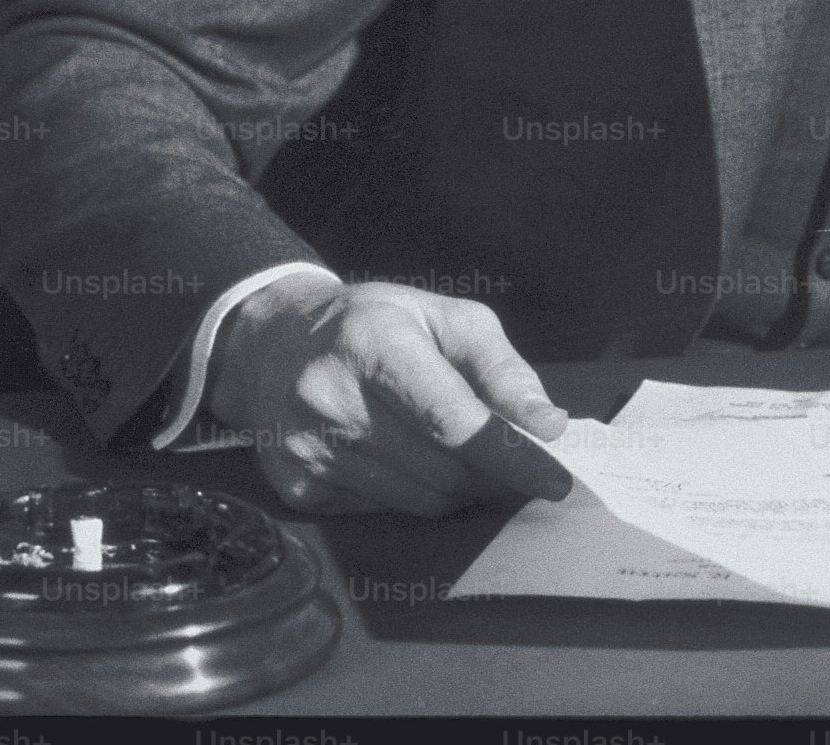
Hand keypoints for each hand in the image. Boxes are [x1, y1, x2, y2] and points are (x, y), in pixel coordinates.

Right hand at [210, 273, 567, 517]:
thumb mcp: (445, 318)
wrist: (273, 342)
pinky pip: (380, 512)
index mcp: (375, 343)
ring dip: (457, 490)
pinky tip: (409, 463)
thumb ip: (501, 368)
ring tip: (465, 460)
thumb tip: (547, 425)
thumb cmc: (378, 324)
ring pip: (415, 500)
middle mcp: (331, 397)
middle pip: (440, 469)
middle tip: (516, 466)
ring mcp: (306, 446)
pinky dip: (411, 496)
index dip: (511, 456)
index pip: (454, 421)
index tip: (556, 479)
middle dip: (492, 475)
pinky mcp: (294, 484)